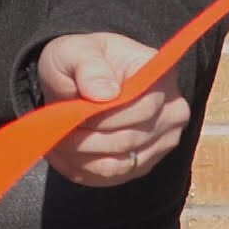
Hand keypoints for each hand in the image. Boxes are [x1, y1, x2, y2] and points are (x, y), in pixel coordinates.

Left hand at [31, 33, 191, 186]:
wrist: (79, 79)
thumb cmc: (81, 61)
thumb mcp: (76, 51)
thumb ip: (88, 66)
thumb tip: (105, 93)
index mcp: (162, 76)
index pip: (144, 108)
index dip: (105, 116)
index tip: (73, 113)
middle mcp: (172, 110)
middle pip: (130, 139)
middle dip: (87, 139)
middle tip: (57, 129)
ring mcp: (162, 140)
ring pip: (119, 164)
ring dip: (82, 157)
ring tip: (56, 141)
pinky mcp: (144, 163)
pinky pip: (112, 178)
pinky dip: (82, 170)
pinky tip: (63, 154)